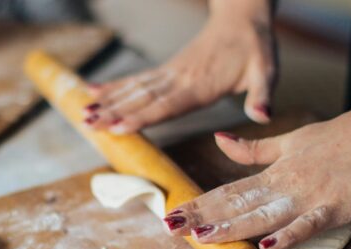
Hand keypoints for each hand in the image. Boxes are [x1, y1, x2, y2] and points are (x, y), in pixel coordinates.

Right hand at [82, 0, 275, 133]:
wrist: (243, 19)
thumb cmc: (255, 50)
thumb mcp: (266, 72)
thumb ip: (262, 95)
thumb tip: (263, 115)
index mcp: (201, 85)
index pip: (167, 104)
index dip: (142, 116)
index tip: (119, 127)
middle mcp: (179, 80)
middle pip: (142, 98)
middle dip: (114, 112)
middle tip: (89, 124)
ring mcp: (170, 74)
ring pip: (134, 89)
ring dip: (108, 101)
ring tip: (84, 114)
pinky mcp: (166, 71)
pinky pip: (136, 80)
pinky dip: (114, 87)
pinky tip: (93, 91)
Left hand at [162, 107, 350, 248]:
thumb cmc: (338, 137)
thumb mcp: (290, 141)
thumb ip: (253, 149)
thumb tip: (218, 140)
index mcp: (272, 173)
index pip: (228, 190)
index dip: (199, 203)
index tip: (171, 213)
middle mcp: (283, 185)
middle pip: (237, 204)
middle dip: (203, 217)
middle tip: (171, 227)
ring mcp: (308, 197)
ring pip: (264, 214)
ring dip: (233, 226)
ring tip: (203, 237)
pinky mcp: (335, 207)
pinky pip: (308, 224)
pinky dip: (289, 235)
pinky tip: (267, 246)